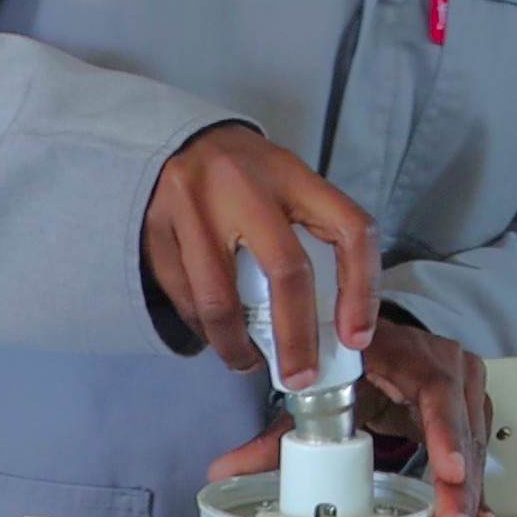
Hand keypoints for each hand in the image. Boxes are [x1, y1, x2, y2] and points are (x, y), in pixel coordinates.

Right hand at [143, 124, 379, 388]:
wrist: (179, 139)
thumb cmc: (249, 176)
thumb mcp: (290, 186)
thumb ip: (312, 238)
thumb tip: (335, 324)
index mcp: (292, 174)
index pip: (349, 229)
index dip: (362, 289)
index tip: (356, 337)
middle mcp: (243, 186)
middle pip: (286, 272)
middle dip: (296, 338)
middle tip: (299, 377)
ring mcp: (193, 207)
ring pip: (220, 300)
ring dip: (237, 345)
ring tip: (247, 361)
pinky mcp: (155, 228)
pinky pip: (183, 298)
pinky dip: (203, 327)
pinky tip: (214, 332)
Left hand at [205, 320, 497, 516]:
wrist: (382, 348)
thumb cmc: (357, 364)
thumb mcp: (321, 394)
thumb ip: (275, 438)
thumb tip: (225, 470)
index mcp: (411, 354)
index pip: (437, 392)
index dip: (446, 433)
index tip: (450, 472)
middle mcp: (449, 370)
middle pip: (462, 431)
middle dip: (459, 489)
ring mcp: (466, 394)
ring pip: (474, 452)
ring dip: (469, 501)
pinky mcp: (471, 418)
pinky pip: (478, 460)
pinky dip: (477, 497)